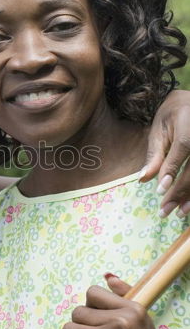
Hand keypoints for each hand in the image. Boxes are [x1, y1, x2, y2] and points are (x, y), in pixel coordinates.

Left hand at [140, 90, 189, 217]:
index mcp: (189, 121)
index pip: (183, 147)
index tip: (161, 190)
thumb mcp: (159, 129)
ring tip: (179, 212)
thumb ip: (154, 154)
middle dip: (181, 191)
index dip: (173, 169)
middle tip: (165, 211)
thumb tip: (143, 180)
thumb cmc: (173, 115)